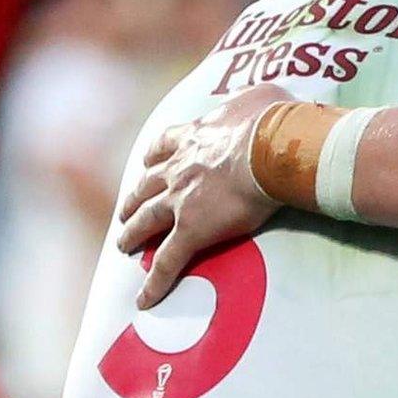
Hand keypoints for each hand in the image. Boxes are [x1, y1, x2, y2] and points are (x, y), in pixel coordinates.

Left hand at [114, 85, 293, 307]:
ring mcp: (181, 201)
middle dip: (134, 199)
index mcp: (195, 137)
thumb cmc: (273, 121)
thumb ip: (254, 100)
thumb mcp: (262, 97)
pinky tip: (144, 299)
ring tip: (123, 245)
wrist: (270, 149)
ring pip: (146, 221)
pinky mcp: (190, 232)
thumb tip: (266, 102)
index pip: (165, 145)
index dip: (155, 156)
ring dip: (132, 233)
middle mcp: (180, 168)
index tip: (149, 163)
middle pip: (147, 186)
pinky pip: (167, 262)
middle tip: (125, 211)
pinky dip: (154, 283)